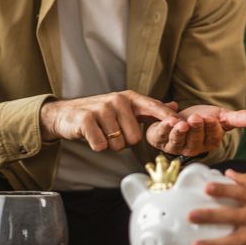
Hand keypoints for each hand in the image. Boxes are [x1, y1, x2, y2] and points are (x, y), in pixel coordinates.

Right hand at [39, 91, 177, 151]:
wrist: (65, 114)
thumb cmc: (99, 114)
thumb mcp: (125, 108)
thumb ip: (149, 109)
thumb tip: (175, 106)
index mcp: (130, 98)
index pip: (153, 108)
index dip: (166, 118)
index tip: (179, 124)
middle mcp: (118, 100)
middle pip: (135, 138)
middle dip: (124, 142)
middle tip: (112, 133)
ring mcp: (102, 109)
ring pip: (118, 144)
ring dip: (109, 144)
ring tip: (100, 132)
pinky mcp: (87, 119)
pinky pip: (101, 146)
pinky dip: (96, 146)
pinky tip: (91, 135)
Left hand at [145, 105, 245, 156]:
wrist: (178, 118)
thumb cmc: (202, 119)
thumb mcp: (222, 116)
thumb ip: (241, 119)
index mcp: (210, 143)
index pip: (212, 137)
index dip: (211, 128)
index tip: (212, 117)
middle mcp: (194, 147)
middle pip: (196, 139)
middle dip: (196, 128)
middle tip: (196, 117)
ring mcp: (177, 146)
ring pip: (179, 141)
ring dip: (179, 132)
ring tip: (180, 123)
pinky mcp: (161, 140)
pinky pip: (162, 136)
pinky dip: (164, 129)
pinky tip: (167, 121)